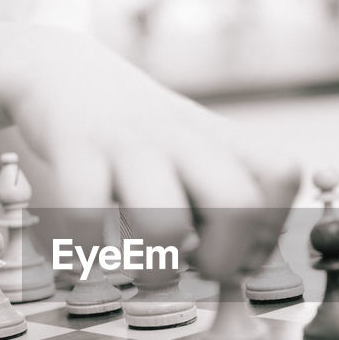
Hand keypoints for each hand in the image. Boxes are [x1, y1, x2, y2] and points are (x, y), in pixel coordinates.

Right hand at [7, 31, 301, 279]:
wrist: (57, 66)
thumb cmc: (132, 131)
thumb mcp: (188, 149)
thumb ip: (220, 200)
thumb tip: (242, 273)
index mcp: (216, 139)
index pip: (281, 176)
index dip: (268, 227)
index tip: (234, 248)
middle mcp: (181, 138)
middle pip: (238, 204)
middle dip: (221, 260)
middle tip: (190, 267)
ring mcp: (129, 142)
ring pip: (166, 222)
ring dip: (155, 268)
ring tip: (139, 269)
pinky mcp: (75, 147)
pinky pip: (86, 214)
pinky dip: (82, 255)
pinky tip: (78, 261)